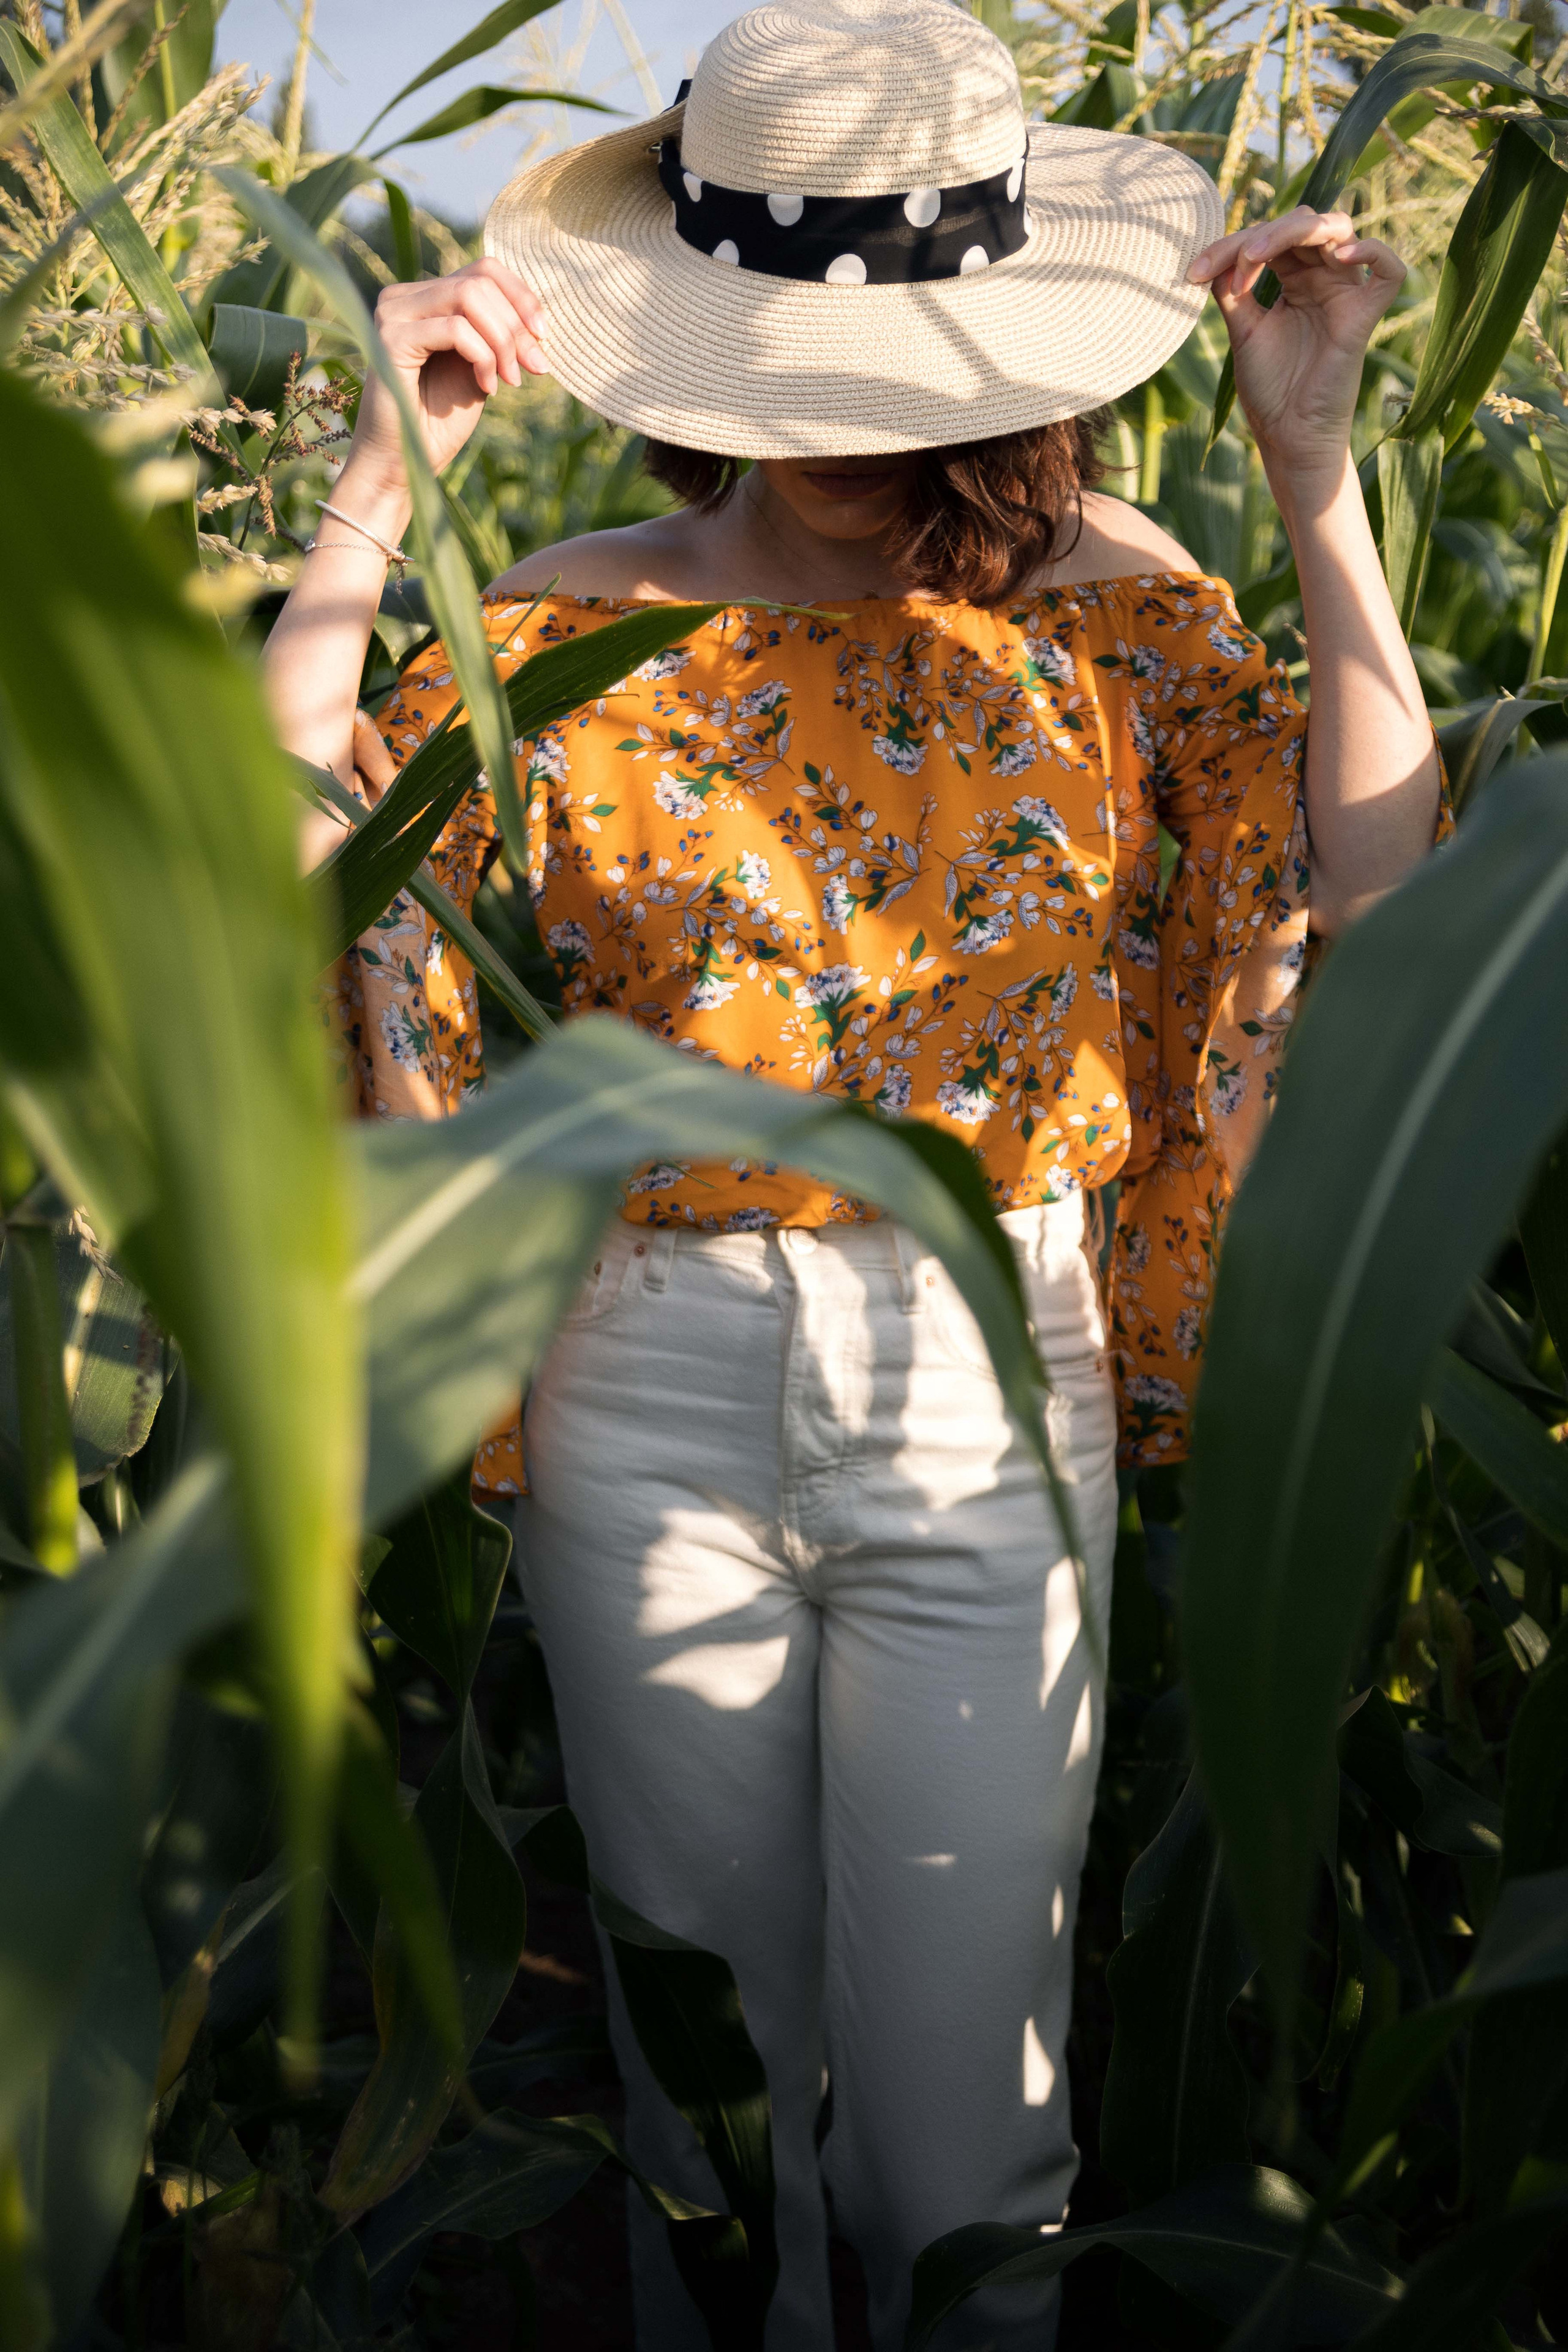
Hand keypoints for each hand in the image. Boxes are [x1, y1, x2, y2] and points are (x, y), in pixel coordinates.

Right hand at [344, 258, 547, 496]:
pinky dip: (483, 357)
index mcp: (425, 297)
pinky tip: (487, 388)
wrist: (405, 463)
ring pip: (469, 297)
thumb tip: (537, 319)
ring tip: (511, 380)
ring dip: (503, 341)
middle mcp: (403, 297)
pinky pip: (455, 329)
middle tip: (535, 367)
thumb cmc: (440, 419)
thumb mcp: (480, 367)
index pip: (483, 269)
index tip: (543, 338)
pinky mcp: (390, 338)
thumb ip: (497, 335)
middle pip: (479, 281)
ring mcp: (393, 313)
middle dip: (517, 326)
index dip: (522, 297)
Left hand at [1189, 208, 1404, 488]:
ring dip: (1295, 230)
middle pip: (1303, 223)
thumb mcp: (1243, 330)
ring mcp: (1346, 294)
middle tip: (1232, 262)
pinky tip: (1341, 255)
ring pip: (1338, 230)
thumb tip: (1216, 255)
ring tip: (1256, 255)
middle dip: (1262, 234)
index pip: (1270, 237)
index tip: (1192, 274)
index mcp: (1295, 279)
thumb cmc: (1270, 388)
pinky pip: (1390, 271)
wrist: (1287, 436)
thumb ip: (1232, 289)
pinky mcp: (1365, 316)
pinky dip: (1373, 252)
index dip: (1231, 245)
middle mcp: (1323, 279)